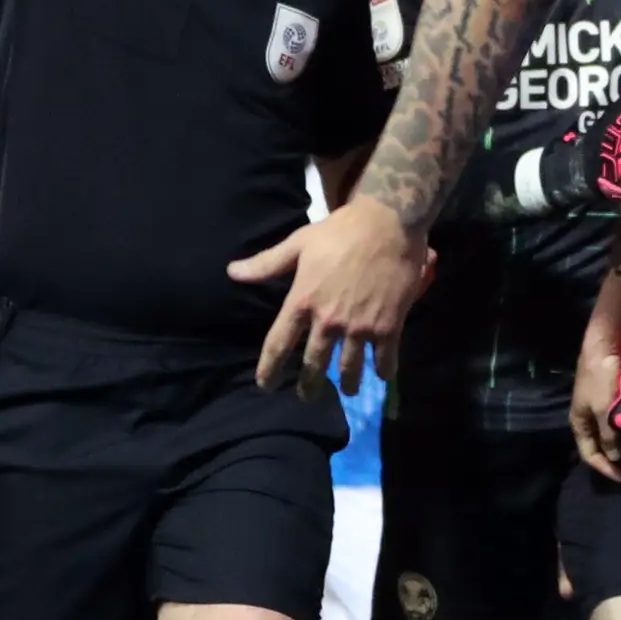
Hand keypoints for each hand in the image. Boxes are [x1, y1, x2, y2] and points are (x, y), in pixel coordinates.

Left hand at [234, 196, 436, 391]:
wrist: (389, 223)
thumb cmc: (340, 231)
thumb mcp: (299, 244)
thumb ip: (266, 264)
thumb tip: (232, 273)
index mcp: (302, 301)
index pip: (278, 344)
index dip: (269, 369)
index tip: (265, 385)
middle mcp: (328, 321)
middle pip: (313, 365)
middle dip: (309, 385)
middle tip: (307, 396)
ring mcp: (359, 327)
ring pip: (350, 368)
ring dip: (349, 384)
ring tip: (349, 391)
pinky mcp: (389, 326)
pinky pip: (384, 359)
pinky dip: (383, 371)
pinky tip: (381, 375)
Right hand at [570, 333, 620, 483]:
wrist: (604, 344)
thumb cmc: (601, 379)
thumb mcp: (604, 411)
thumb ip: (609, 436)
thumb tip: (615, 457)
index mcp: (579, 423)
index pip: (589, 454)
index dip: (604, 468)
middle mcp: (586, 417)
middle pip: (599, 445)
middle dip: (614, 456)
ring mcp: (598, 406)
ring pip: (610, 432)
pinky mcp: (609, 396)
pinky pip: (617, 419)